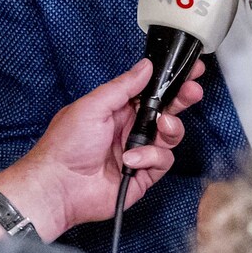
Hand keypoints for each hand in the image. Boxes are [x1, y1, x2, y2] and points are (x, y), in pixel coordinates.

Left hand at [0, 59, 204, 240]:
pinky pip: (163, 161)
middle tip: (192, 92)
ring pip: (170, 137)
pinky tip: (130, 161)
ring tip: (159, 128)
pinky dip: (150, 158)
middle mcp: (129, 129)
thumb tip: (145, 66)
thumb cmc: (66, 145)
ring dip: (169, 130)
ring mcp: (138, 152)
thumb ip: (123, 87)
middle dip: (181, 101)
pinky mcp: (144, 175)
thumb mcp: (93, 106)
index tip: (190, 71)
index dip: (170, 82)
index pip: (150, 92)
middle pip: (166, 112)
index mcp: (117, 110)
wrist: (59, 186)